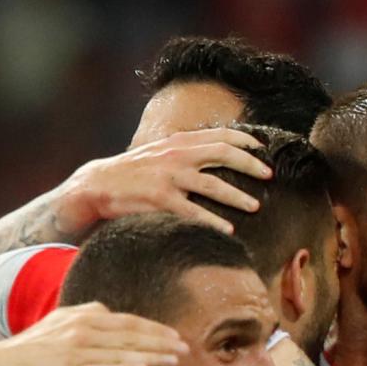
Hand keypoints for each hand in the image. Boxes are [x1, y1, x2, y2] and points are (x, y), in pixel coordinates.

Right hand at [0, 302, 185, 365]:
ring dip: (153, 354)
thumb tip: (107, 320)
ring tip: (176, 359)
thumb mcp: (58, 326)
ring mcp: (78, 348)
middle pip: (131, 333)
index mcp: (82, 316)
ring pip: (123, 350)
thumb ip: (85, 323)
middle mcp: (83, 328)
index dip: (152, 329)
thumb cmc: (28, 352)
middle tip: (185, 347)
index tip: (173, 336)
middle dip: (161, 340)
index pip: (126, 321)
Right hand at [52, 127, 272, 235]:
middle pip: (223, 153)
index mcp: (178, 141)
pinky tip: (229, 230)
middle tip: (269, 175)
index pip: (220, 134)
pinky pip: (194, 212)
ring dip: (238, 196)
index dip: (245, 140)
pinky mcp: (160, 200)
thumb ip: (183, 150)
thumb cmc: (132, 171)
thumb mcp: (158, 151)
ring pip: (213, 185)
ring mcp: (169, 177)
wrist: (97, 184)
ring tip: (255, 205)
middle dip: (250, 164)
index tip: (263, 149)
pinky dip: (213, 221)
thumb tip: (212, 153)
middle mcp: (176, 155)